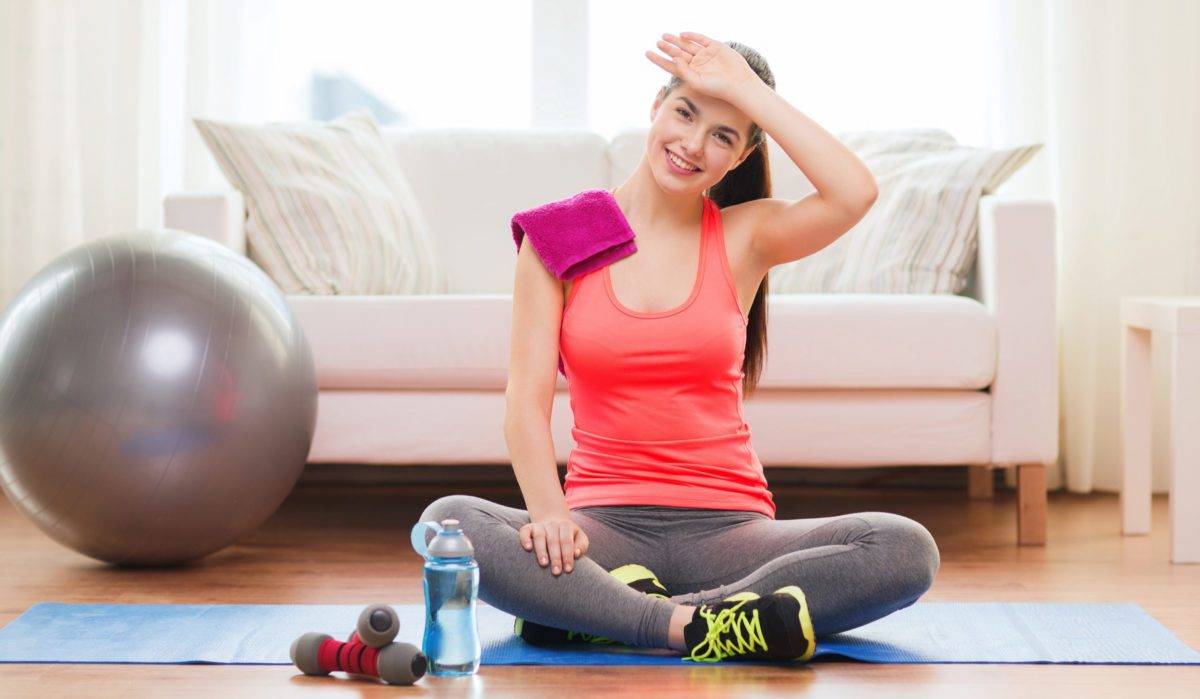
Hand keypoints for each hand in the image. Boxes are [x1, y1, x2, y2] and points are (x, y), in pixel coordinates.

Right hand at [519, 515, 589, 575]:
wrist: (553, 523)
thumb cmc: (568, 536)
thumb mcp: (579, 538)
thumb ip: (581, 546)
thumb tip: (576, 554)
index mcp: (566, 525)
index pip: (567, 541)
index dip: (567, 556)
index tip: (568, 570)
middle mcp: (552, 524)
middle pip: (553, 541)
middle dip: (555, 557)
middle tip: (556, 572)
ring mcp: (539, 526)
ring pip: (539, 537)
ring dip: (541, 551)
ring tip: (544, 564)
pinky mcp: (528, 528)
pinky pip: (525, 532)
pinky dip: (525, 539)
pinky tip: (528, 548)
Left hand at [645, 31, 761, 102]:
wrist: (738, 82)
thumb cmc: (717, 88)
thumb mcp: (697, 82)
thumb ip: (684, 71)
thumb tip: (673, 58)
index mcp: (690, 73)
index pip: (670, 65)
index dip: (659, 59)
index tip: (648, 53)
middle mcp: (696, 63)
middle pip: (677, 53)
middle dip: (667, 48)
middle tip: (657, 42)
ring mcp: (705, 54)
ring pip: (687, 45)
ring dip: (676, 40)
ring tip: (664, 36)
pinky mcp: (714, 46)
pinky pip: (700, 39)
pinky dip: (692, 36)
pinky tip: (683, 35)